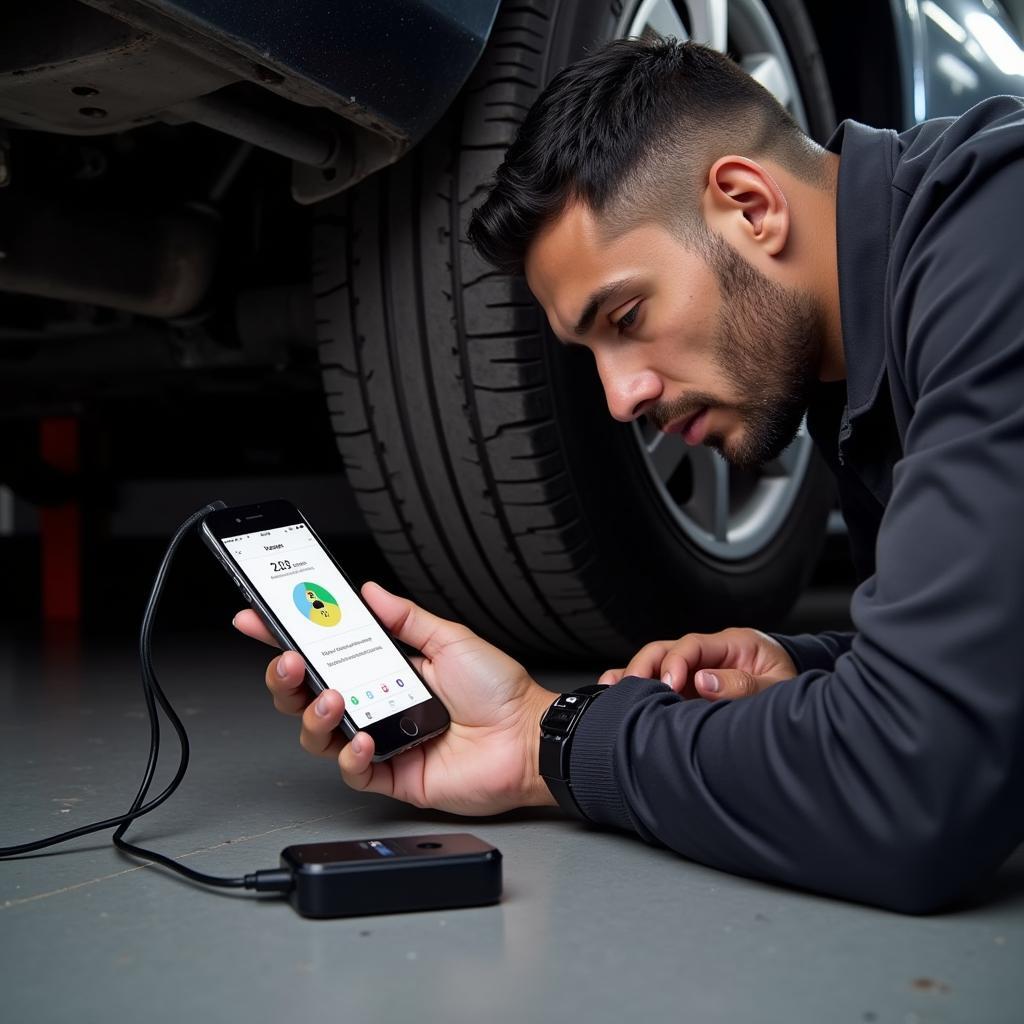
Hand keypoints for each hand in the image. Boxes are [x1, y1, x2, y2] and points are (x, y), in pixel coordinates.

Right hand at [233, 582, 557, 816]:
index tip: (258, 618)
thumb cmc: (499, 692)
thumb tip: (370, 591)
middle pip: (308, 694)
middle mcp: (376, 704)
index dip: (288, 636)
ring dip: (313, 715)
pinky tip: (361, 738)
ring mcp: (380, 740)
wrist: (528, 740)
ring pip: (319, 734)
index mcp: (385, 670)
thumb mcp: (450, 641)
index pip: (327, 652)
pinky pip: (353, 770)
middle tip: (288, 660)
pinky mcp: (391, 774)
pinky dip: (349, 755)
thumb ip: (406, 618)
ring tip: (332, 699)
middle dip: (286, 676)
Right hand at [598, 627, 796, 701]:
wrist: (796, 704)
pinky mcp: (687, 689)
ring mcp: (694, 671)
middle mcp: (708, 654)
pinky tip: (610, 692)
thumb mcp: (777, 688)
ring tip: (615, 695)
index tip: (668, 685)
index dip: (675, 662)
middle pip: (665, 649)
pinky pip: (654, 682)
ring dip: (633, 677)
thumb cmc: (787, 690)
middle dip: (645, 668)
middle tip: (634, 692)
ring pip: (654, 665)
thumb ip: (744, 685)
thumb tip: (703, 681)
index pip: (693, 644)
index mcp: (733, 645)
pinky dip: (630, 686)